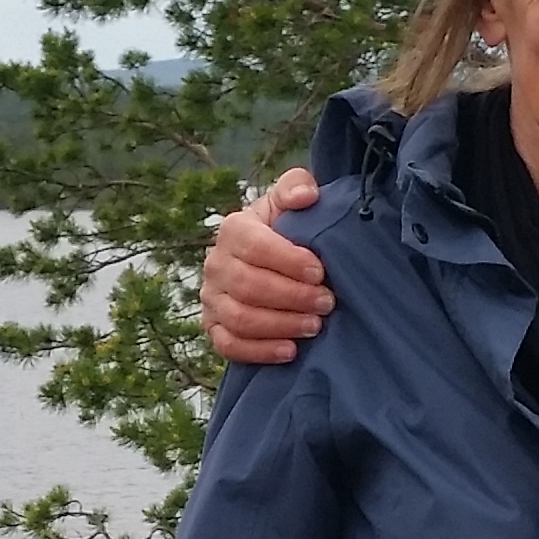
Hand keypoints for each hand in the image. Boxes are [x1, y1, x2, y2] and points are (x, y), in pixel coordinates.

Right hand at [201, 172, 333, 364]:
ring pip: (240, 319)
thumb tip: (306, 196)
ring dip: (281, 325)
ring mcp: (211, 298)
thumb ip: (296, 187)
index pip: (255, 247)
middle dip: (292, 297)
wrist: (268, 259)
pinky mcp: (213, 327)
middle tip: (327, 302)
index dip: (289, 261)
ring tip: (315, 326)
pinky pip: (229, 345)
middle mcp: (215, 264)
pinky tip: (290, 350)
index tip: (319, 272)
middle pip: (249, 287)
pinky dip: (260, 351)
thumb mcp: (289, 202)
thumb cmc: (285, 229)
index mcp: (233, 230)